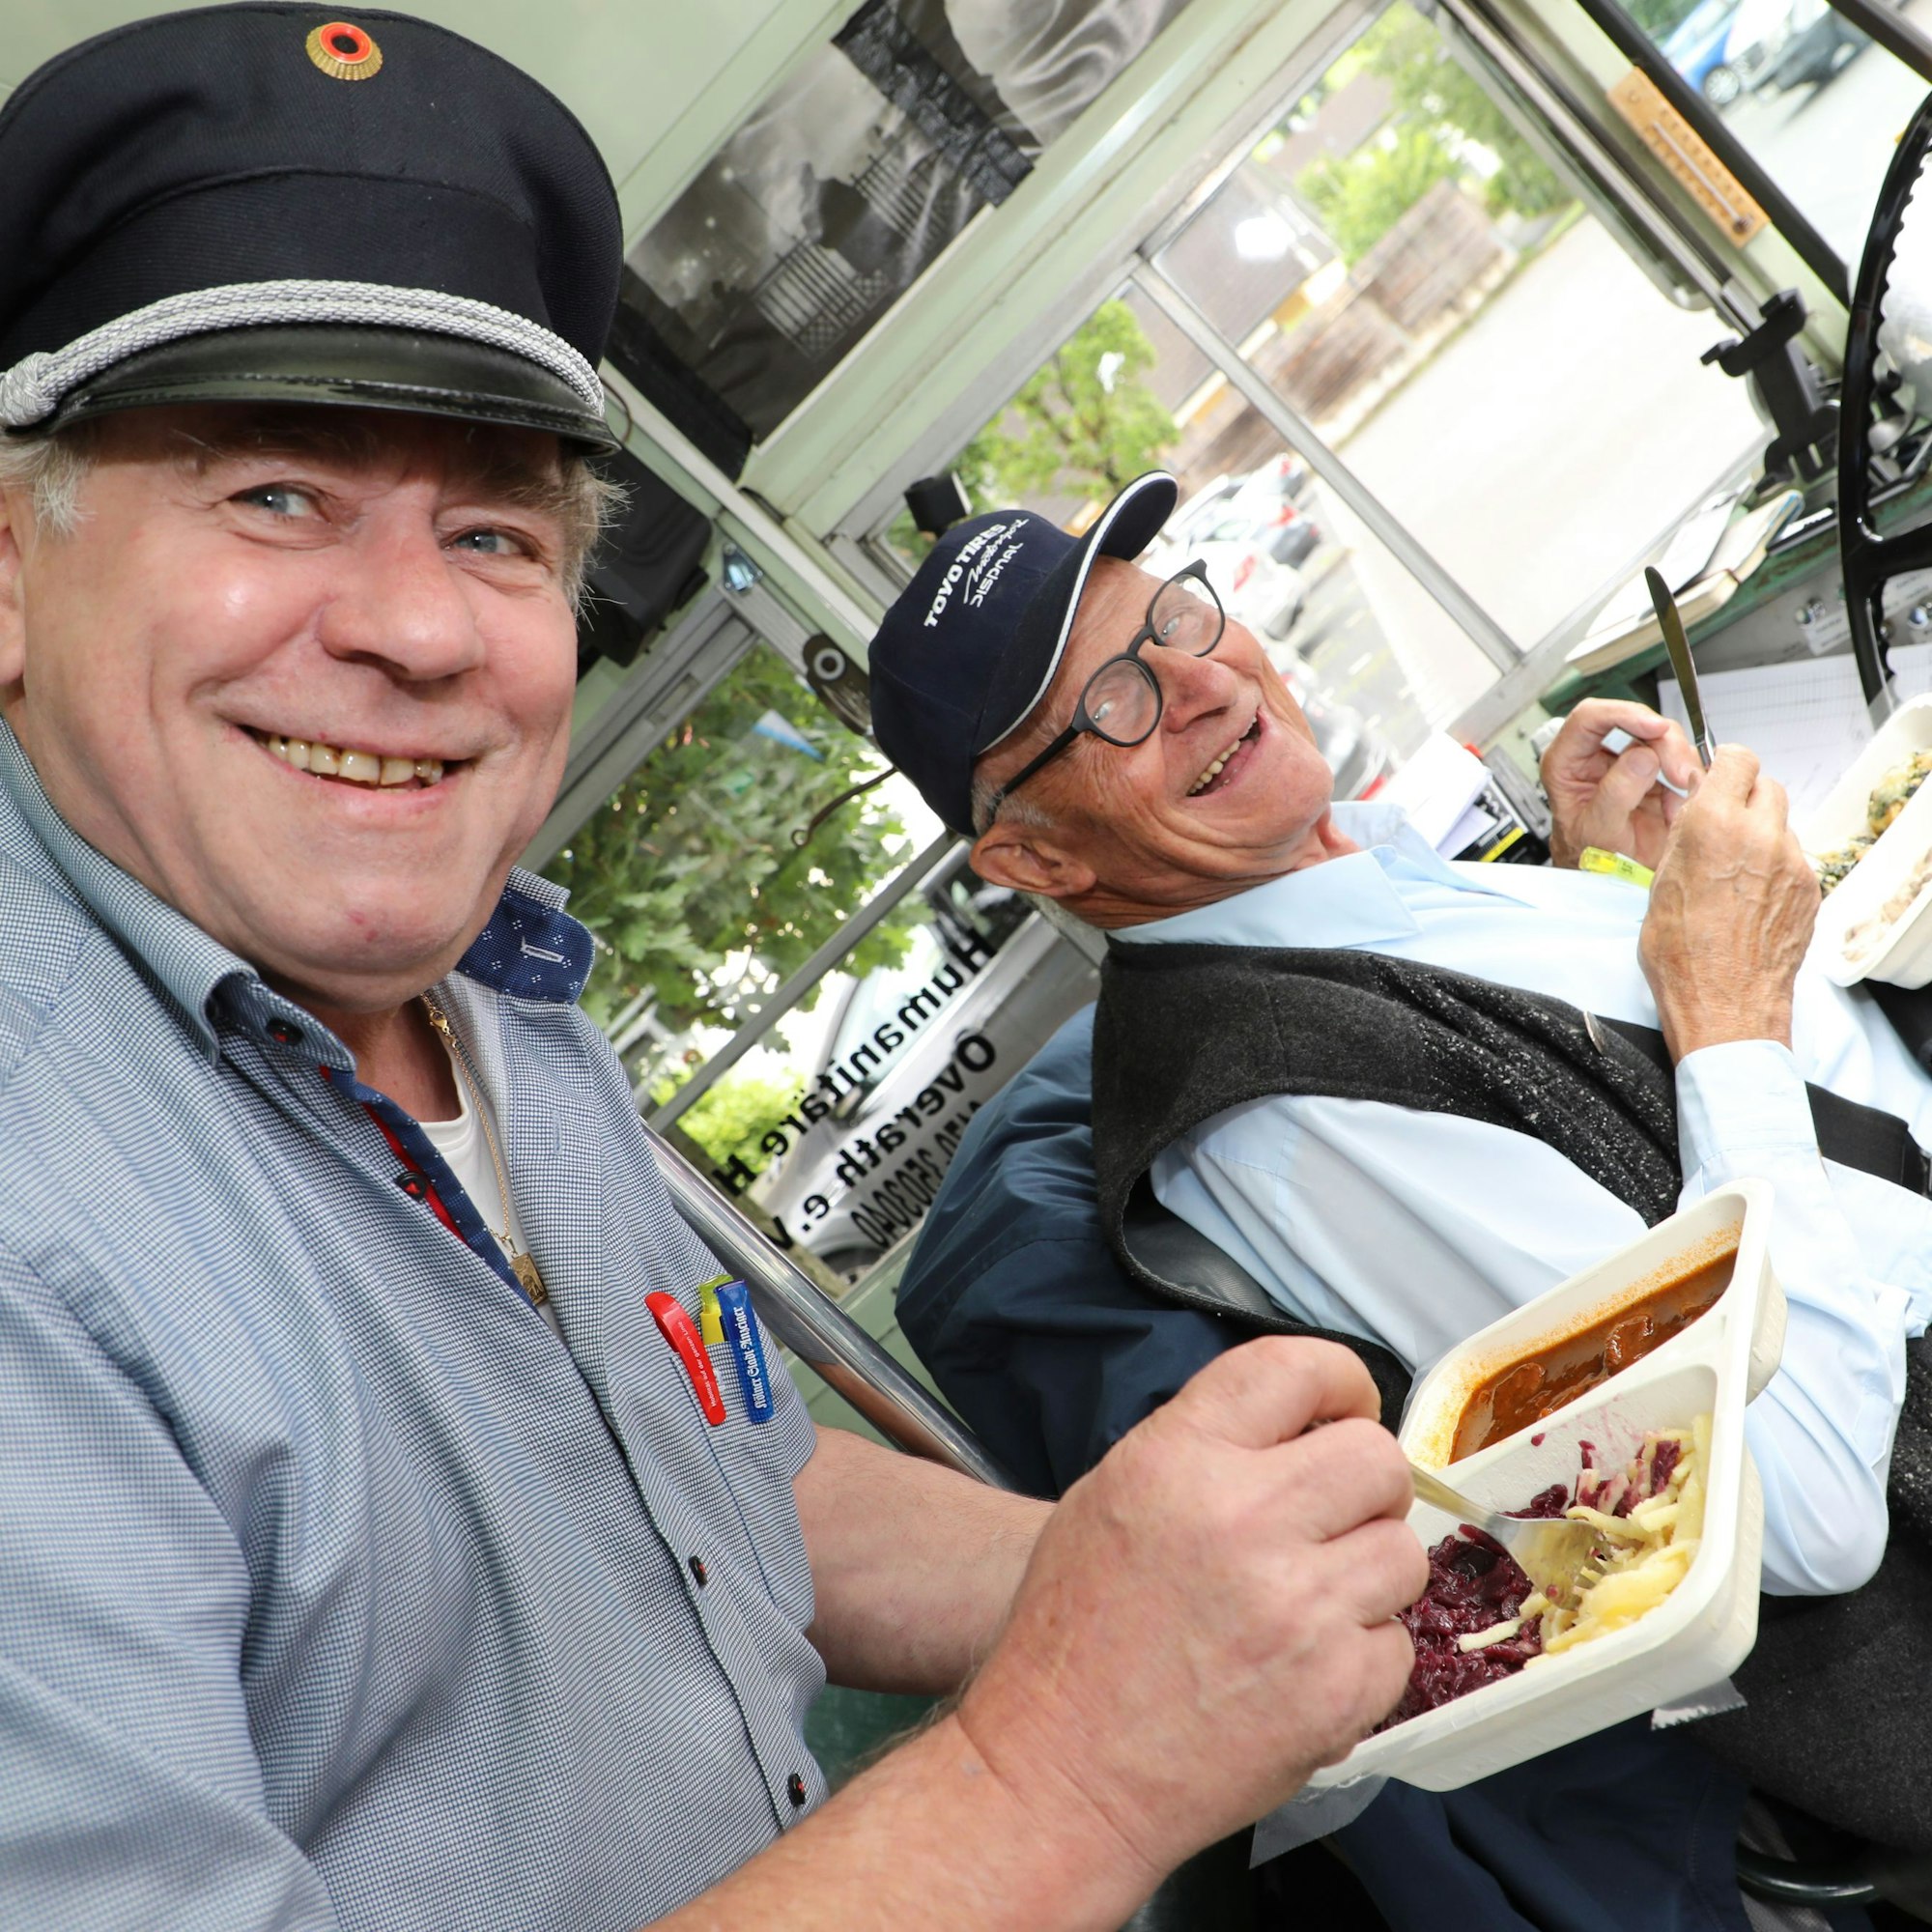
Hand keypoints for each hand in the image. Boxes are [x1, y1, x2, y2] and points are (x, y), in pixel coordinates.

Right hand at [955, 1338, 1425, 1891]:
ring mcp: (1298, 1608)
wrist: (1063, 1771)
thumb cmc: (1075, 1632)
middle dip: (1363, 1487)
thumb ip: (1206, 1447)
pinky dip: (1359, 1658)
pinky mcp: (1335, 1690)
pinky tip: (1299, 1671)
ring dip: (1366, 1574)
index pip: (1298, 1366)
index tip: (1341, 1410)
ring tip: (1305, 1605)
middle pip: (1377, 1457)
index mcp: (1180, 1458)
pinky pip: (1396, 1643)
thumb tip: (1304, 1427)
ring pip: (1403, 1551)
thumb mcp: (1111, 1495)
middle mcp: (1244, 1518)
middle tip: (1326, 1522)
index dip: (1339, 1383)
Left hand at [1543, 699, 1702, 870]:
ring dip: (1678, 763)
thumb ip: (1616, 793)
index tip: (1656, 730)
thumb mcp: (1598, 832)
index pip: (1589, 717)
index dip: (1624, 715)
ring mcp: (1622, 763)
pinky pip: (1675, 761)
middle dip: (1663, 742)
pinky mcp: (1649, 773)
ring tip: (1679, 798)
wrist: (1610, 881)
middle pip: (1632, 722)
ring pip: (1659, 738)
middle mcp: (1592, 757)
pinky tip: (1677, 806)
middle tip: (1681, 773)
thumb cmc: (1590, 860)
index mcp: (1565, 764)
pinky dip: (1685, 779)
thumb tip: (1643, 757)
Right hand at [1639, 743, 1819, 1059]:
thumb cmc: (1683, 957)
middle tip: (1723, 821)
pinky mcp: (1808, 890)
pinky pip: (1794, 859)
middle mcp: (1760, 837)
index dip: (1724, 766)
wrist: (1724, 1004)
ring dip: (1760, 832)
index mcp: (1715, 826)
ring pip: (1782, 823)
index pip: (1737, 759)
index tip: (1716, 776)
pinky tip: (1749, 895)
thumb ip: (1685, 836)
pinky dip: (1774, 866)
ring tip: (1733, 868)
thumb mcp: (1659, 882)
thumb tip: (1697, 812)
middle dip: (1744, 797)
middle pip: (1766, 786)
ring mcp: (1791, 863)